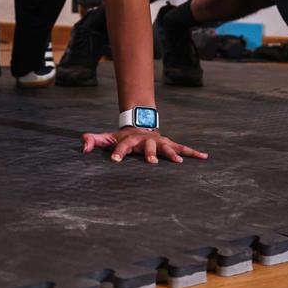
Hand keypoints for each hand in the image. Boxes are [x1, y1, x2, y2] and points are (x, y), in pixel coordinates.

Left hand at [81, 127, 208, 163]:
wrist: (139, 124)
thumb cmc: (121, 137)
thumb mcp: (107, 137)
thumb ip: (93, 140)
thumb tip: (83, 147)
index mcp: (129, 139)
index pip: (122, 145)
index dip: (117, 151)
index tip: (114, 160)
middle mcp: (145, 140)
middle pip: (147, 146)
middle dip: (149, 153)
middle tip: (152, 162)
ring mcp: (158, 141)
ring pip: (166, 146)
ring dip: (172, 153)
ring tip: (179, 161)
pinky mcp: (169, 144)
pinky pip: (182, 147)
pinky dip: (193, 152)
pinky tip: (204, 156)